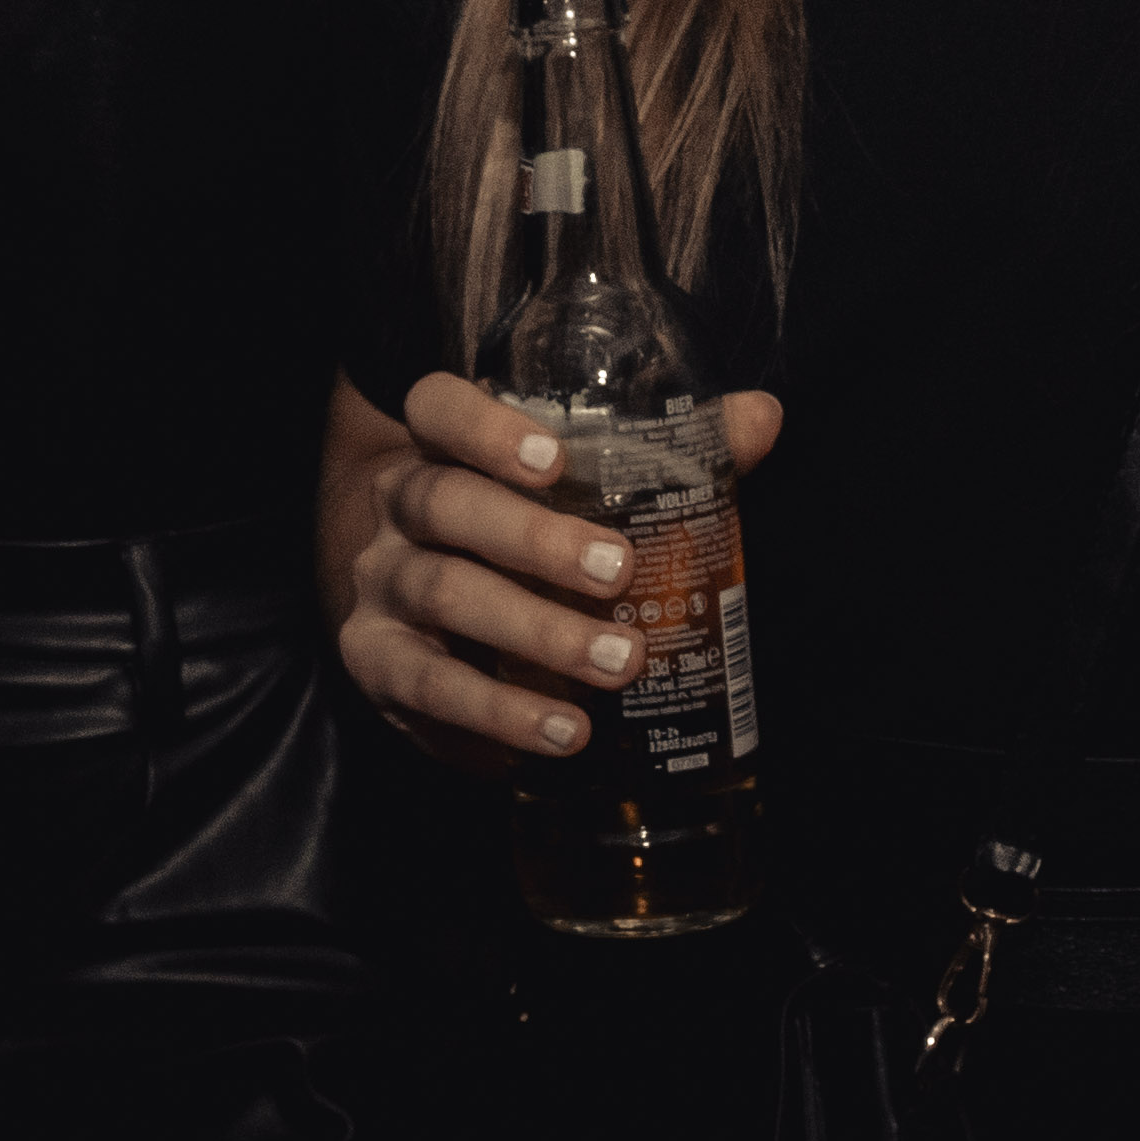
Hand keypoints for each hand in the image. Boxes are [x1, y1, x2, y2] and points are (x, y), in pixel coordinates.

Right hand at [321, 371, 782, 771]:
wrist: (429, 626)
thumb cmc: (527, 543)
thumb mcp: (582, 498)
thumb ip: (665, 457)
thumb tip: (763, 417)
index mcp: (444, 449)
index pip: (437, 408)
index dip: (483, 427)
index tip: (554, 456)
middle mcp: (400, 508)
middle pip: (443, 501)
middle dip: (533, 538)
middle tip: (617, 570)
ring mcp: (381, 585)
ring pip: (441, 592)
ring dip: (534, 632)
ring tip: (616, 664)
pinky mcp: (376, 663)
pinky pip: (426, 686)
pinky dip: (498, 713)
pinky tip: (565, 732)